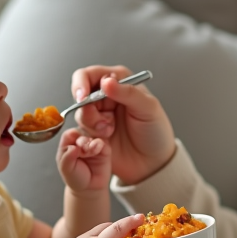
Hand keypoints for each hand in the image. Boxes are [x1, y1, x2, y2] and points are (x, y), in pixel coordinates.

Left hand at [56, 129, 109, 193]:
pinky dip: (99, 144)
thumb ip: (66, 158)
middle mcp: (81, 141)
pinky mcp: (104, 148)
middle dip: (82, 140)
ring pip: (93, 134)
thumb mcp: (66, 169)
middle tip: (82, 151)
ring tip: (89, 152)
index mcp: (69, 143)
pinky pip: (103, 141)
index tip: (74, 147)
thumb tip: (73, 147)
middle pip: (82, 131)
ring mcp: (93, 143)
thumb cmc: (76, 177)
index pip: (70, 133)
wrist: (89, 188)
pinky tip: (96, 150)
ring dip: (90, 142)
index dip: (72, 137)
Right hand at [69, 65, 175, 185]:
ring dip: (92, 125)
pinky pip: (80, 132)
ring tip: (110, 132)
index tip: (82, 98)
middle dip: (89, 111)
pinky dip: (90, 137)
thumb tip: (107, 81)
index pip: (89, 75)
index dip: (81, 84)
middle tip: (104, 123)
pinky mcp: (93, 133)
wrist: (153, 162)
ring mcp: (98, 115)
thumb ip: (128, 93)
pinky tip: (106, 141)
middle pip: (80, 95)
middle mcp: (106, 96)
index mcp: (119, 81)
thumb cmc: (156, 132)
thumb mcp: (148, 108)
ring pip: (80, 115)